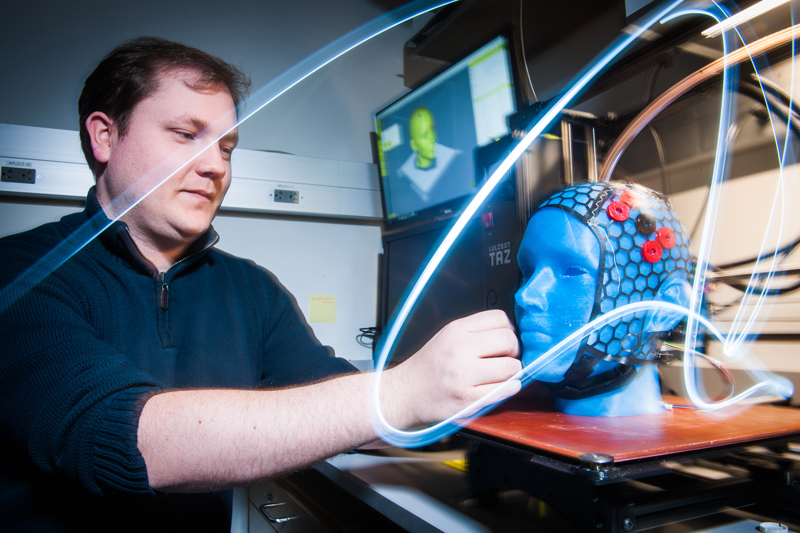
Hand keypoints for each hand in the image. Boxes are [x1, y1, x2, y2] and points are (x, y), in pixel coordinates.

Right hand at [383, 310, 521, 427]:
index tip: (504, 341)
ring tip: (501, 375)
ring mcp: (464, 375)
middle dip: (514, 350)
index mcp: (456, 330)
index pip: (500, 318)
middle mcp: (459, 349)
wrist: (405, 394)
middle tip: (506, 358)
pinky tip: (501, 387)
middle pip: (509, 340)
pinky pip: (505, 390)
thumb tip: (510, 334)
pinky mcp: (469, 399)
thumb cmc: (428, 367)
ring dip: (513, 372)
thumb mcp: (446, 336)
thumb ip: (475, 332)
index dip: (508, 330)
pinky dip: (510, 388)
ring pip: (511, 367)